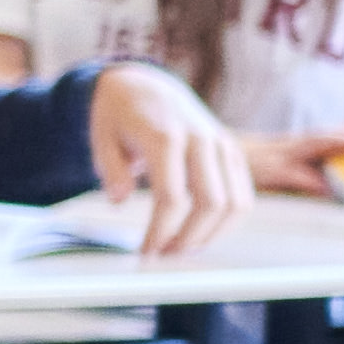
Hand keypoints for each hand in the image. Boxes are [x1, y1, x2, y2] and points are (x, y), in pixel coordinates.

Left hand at [89, 64, 244, 256]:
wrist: (144, 85)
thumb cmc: (118, 116)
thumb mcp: (100, 137)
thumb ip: (111, 169)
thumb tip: (118, 201)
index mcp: (166, 136)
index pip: (171, 196)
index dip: (160, 231)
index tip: (145, 253)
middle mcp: (202, 140)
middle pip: (211, 202)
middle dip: (189, 238)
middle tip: (164, 257)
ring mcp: (222, 145)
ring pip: (236, 202)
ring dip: (212, 234)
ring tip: (183, 251)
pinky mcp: (232, 152)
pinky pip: (243, 194)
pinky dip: (227, 221)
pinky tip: (200, 235)